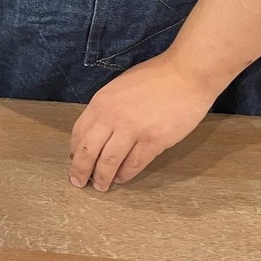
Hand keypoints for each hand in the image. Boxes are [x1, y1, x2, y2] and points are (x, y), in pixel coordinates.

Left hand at [68, 52, 218, 190]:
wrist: (186, 73)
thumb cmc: (155, 77)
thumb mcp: (119, 87)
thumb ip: (107, 107)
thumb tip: (98, 129)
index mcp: (101, 102)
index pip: (79, 132)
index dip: (74, 150)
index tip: (74, 159)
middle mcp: (112, 117)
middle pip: (89, 150)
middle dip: (81, 169)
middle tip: (78, 182)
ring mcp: (133, 130)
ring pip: (109, 162)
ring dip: (103, 177)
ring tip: (101, 186)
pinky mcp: (154, 140)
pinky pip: (134, 164)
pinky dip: (126, 174)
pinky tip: (122, 179)